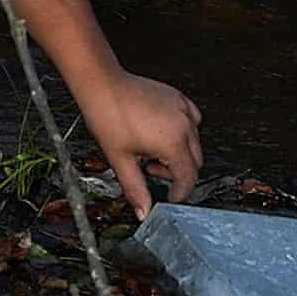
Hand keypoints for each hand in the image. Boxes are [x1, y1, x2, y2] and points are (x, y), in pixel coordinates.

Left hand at [76, 68, 202, 214]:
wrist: (101, 83)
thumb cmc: (107, 115)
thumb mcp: (120, 159)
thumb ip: (135, 189)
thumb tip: (144, 212)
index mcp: (173, 143)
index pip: (189, 178)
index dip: (179, 193)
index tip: (169, 197)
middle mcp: (185, 125)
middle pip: (195, 162)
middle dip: (175, 173)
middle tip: (148, 168)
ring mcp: (183, 109)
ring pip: (194, 143)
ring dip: (178, 153)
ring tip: (149, 149)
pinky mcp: (178, 98)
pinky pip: (191, 121)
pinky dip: (182, 132)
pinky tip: (160, 132)